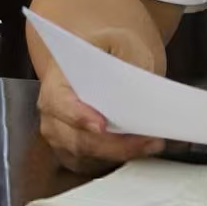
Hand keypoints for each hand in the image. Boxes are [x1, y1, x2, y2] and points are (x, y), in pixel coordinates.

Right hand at [37, 26, 166, 173]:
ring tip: (152, 143)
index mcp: (56, 81)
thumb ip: (127, 63)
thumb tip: (136, 92)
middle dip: (112, 143)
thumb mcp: (120, 42)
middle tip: (146, 139)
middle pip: (76, 138)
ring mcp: (62, 135)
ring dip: (120, 152)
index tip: (101, 126)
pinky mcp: (77, 150)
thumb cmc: (110, 50)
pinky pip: (94, 163)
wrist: (106, 58)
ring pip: (87, 155)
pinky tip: (143, 148)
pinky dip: (118, 158)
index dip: (79, 116)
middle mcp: (54, 113)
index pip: (61, 103)